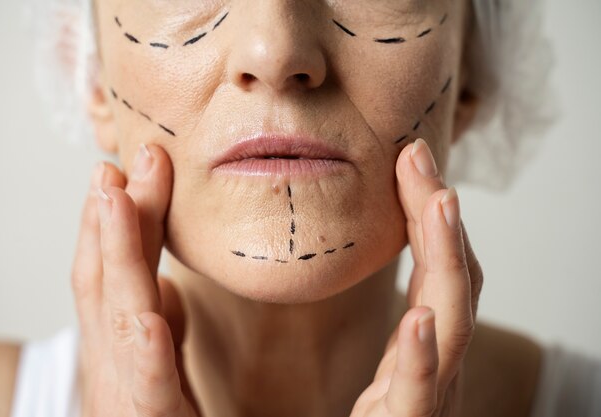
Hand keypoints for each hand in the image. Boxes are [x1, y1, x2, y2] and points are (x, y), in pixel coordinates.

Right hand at [71, 144, 199, 415]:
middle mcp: (116, 368)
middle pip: (110, 284)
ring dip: (117, 257)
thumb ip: (161, 332)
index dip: (118, 223)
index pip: (114, 277)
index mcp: (123, 349)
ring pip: (117, 321)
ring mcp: (126, 398)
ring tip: (115, 198)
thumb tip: (163, 291)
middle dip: (115, 220)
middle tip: (122, 161)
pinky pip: (151, 392)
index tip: (129, 170)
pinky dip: (145, 353)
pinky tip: (148, 315)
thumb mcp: (165, 370)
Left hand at [350, 139, 482, 416]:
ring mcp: (430, 395)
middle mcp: (441, 361)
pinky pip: (419, 392)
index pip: (438, 269)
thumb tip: (354, 245)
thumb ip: (386, 311)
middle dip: (440, 215)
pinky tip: (419, 316)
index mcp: (431, 339)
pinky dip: (424, 354)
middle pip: (451, 282)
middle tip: (418, 156)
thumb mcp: (388, 353)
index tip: (410, 158)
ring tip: (438, 202)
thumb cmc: (377, 415)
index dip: (429, 213)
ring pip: (452, 326)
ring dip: (447, 259)